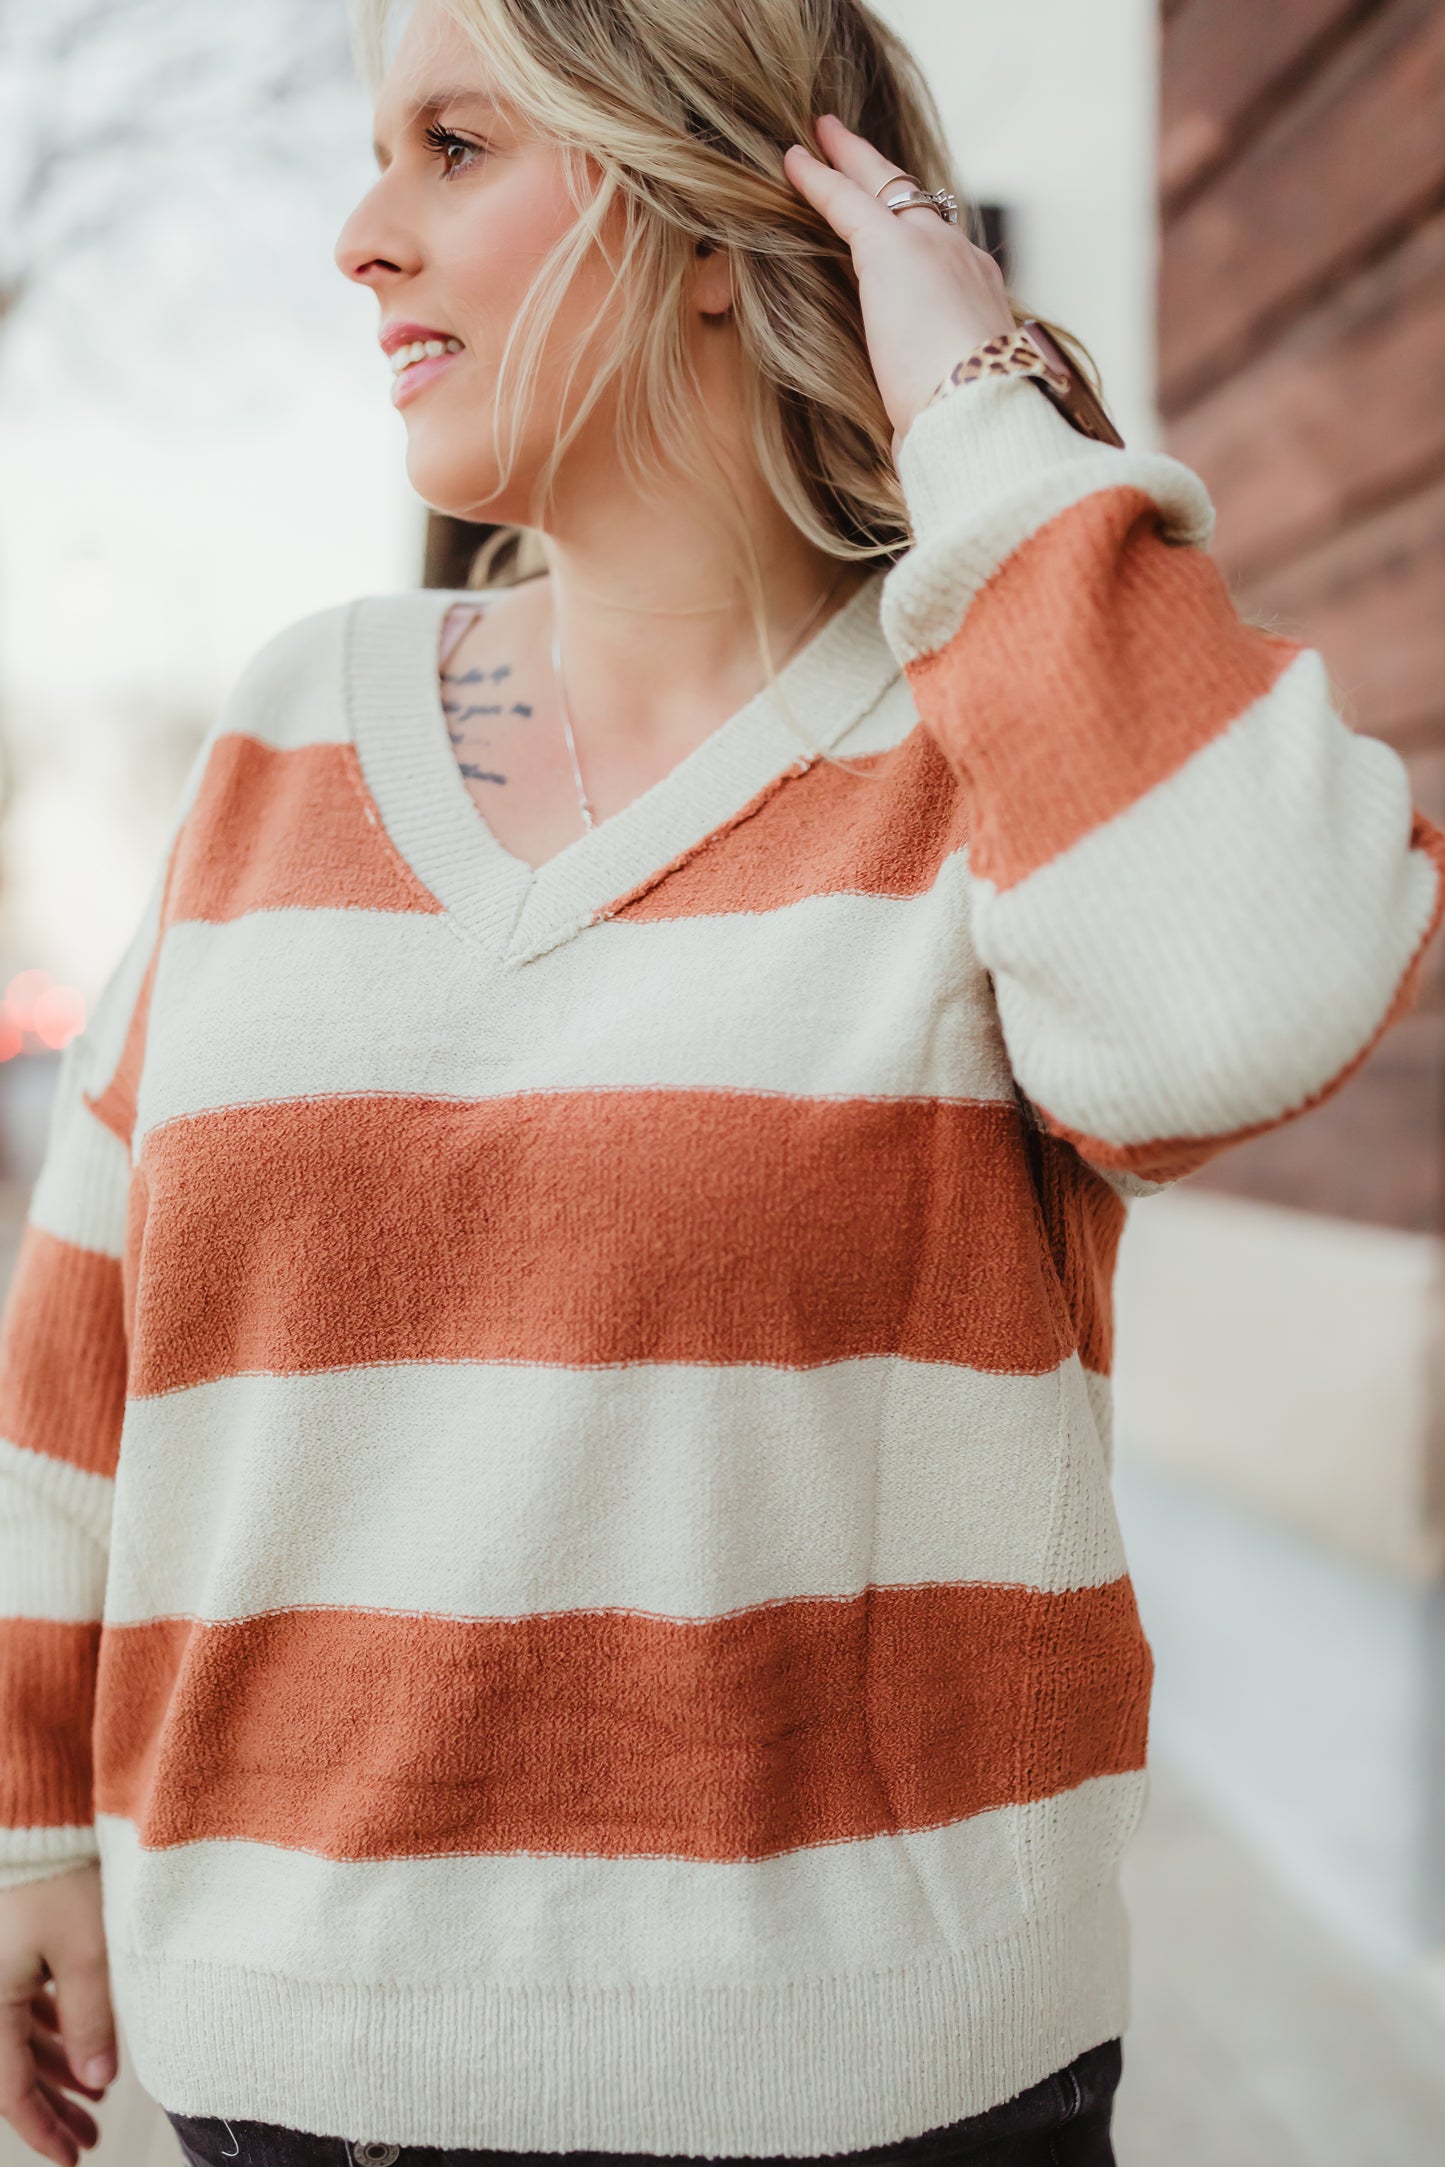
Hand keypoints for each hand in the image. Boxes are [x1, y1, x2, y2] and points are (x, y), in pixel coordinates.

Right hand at [0, 1867, 116, 2164]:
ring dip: (56, 2074)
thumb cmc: (59, 1876)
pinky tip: (82, 2055)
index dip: (43, 2130)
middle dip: (51, 2111)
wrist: (35, 1817)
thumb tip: (99, 2080)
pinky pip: (23, 2013)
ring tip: (95, 2105)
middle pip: (13, 2073)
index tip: (73, 2160)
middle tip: (86, 2144)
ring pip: (19, 2045)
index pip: (10, 2091)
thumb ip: (92, 2018)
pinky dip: (51, 2036)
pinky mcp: (8, 1954)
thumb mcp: (85, 1950)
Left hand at [783, 114, 1015, 462]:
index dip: (918, 234)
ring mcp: (932, 250)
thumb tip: (904, 448)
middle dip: (884, 176)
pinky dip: (818, 180)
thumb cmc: (970, 431)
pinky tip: (792, 162)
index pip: (944, 254)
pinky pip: (847, 202)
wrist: (983, 415)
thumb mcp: (952, 409)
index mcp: (982, 302)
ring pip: (885, 189)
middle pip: (919, 205)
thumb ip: (927, 405)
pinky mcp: (891, 251)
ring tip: (820, 138)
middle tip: (851, 147)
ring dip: (851, 161)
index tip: (900, 225)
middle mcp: (964, 263)